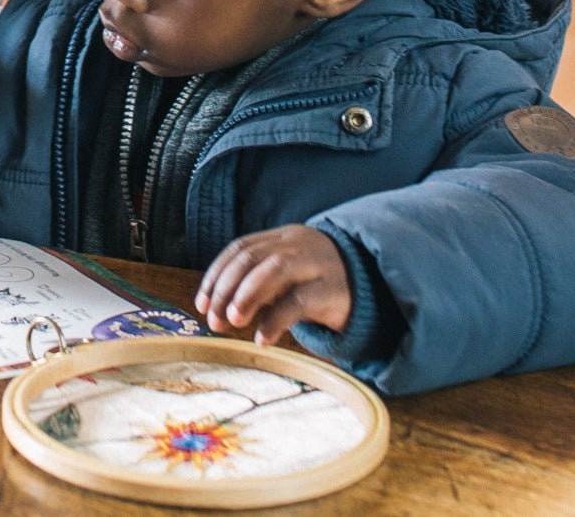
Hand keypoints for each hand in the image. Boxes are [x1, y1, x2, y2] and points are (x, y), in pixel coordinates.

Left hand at [197, 225, 352, 346]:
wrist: (373, 286)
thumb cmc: (318, 283)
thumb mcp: (288, 275)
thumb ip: (258, 282)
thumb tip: (216, 307)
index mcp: (282, 237)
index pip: (239, 248)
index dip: (216, 275)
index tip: (201, 304)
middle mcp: (297, 245)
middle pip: (251, 258)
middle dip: (225, 289)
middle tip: (214, 320)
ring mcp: (317, 264)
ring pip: (274, 270)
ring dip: (246, 296)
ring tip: (233, 322)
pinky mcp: (333, 289)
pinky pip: (299, 301)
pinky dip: (275, 320)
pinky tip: (262, 338)